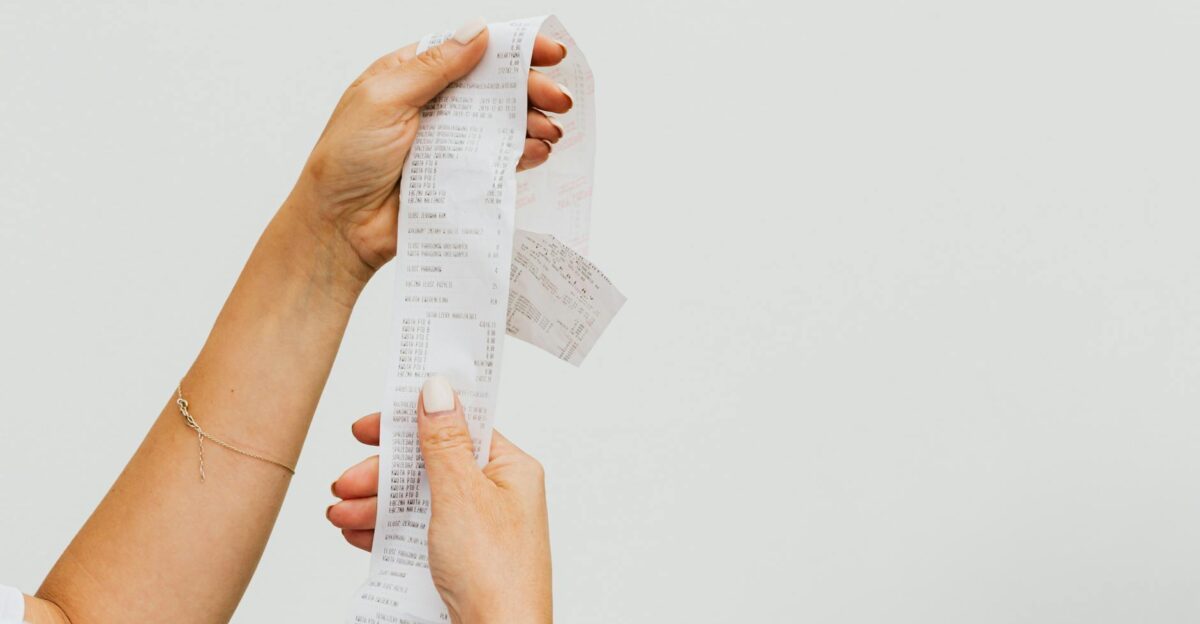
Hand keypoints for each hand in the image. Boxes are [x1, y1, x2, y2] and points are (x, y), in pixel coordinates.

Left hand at [285, 17, 572, 284]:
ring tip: (551, 129)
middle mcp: (434, 105)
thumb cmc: (346, 161)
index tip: (548, 52)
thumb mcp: (385, 100)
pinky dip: (522, 154)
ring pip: (503, 122)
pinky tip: (536, 151)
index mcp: (411, 75)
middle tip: (560, 98)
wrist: (340, 227)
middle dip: (531, 89)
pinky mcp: (459, 176)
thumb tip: (477, 32)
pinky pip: (499, 160)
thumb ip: (434, 67)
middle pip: (494, 86)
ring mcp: (449, 141)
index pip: (469, 50)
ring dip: (532, 122)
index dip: (511, 48)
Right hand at [329, 376, 551, 623]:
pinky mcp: (458, 559)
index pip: (458, 425)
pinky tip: (357, 533)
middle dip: (382, 473)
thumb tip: (437, 390)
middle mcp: (497, 496)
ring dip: (374, 503)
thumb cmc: (496, 574)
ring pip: (416, 501)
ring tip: (340, 513)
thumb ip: (443, 441)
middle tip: (347, 480)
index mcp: (510, 469)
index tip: (373, 423)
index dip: (413, 419)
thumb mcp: (461, 494)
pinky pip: (415, 533)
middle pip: (428, 465)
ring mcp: (476, 529)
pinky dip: (384, 530)